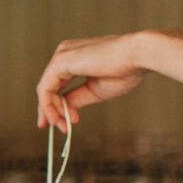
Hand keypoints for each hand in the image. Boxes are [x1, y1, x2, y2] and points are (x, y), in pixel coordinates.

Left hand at [34, 31, 149, 128]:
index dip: (56, 106)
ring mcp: (62, 56)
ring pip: (45, 89)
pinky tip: (58, 118)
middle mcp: (65, 53)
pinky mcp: (61, 61)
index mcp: (74, 58)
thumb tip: (63, 109)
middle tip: (60, 129)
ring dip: (52, 112)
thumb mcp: (94, 90)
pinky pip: (45, 88)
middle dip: (52, 111)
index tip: (65, 123)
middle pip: (49, 87)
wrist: (137, 56)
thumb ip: (76, 98)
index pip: (56, 84)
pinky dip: (49, 106)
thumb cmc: (123, 70)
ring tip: (64, 126)